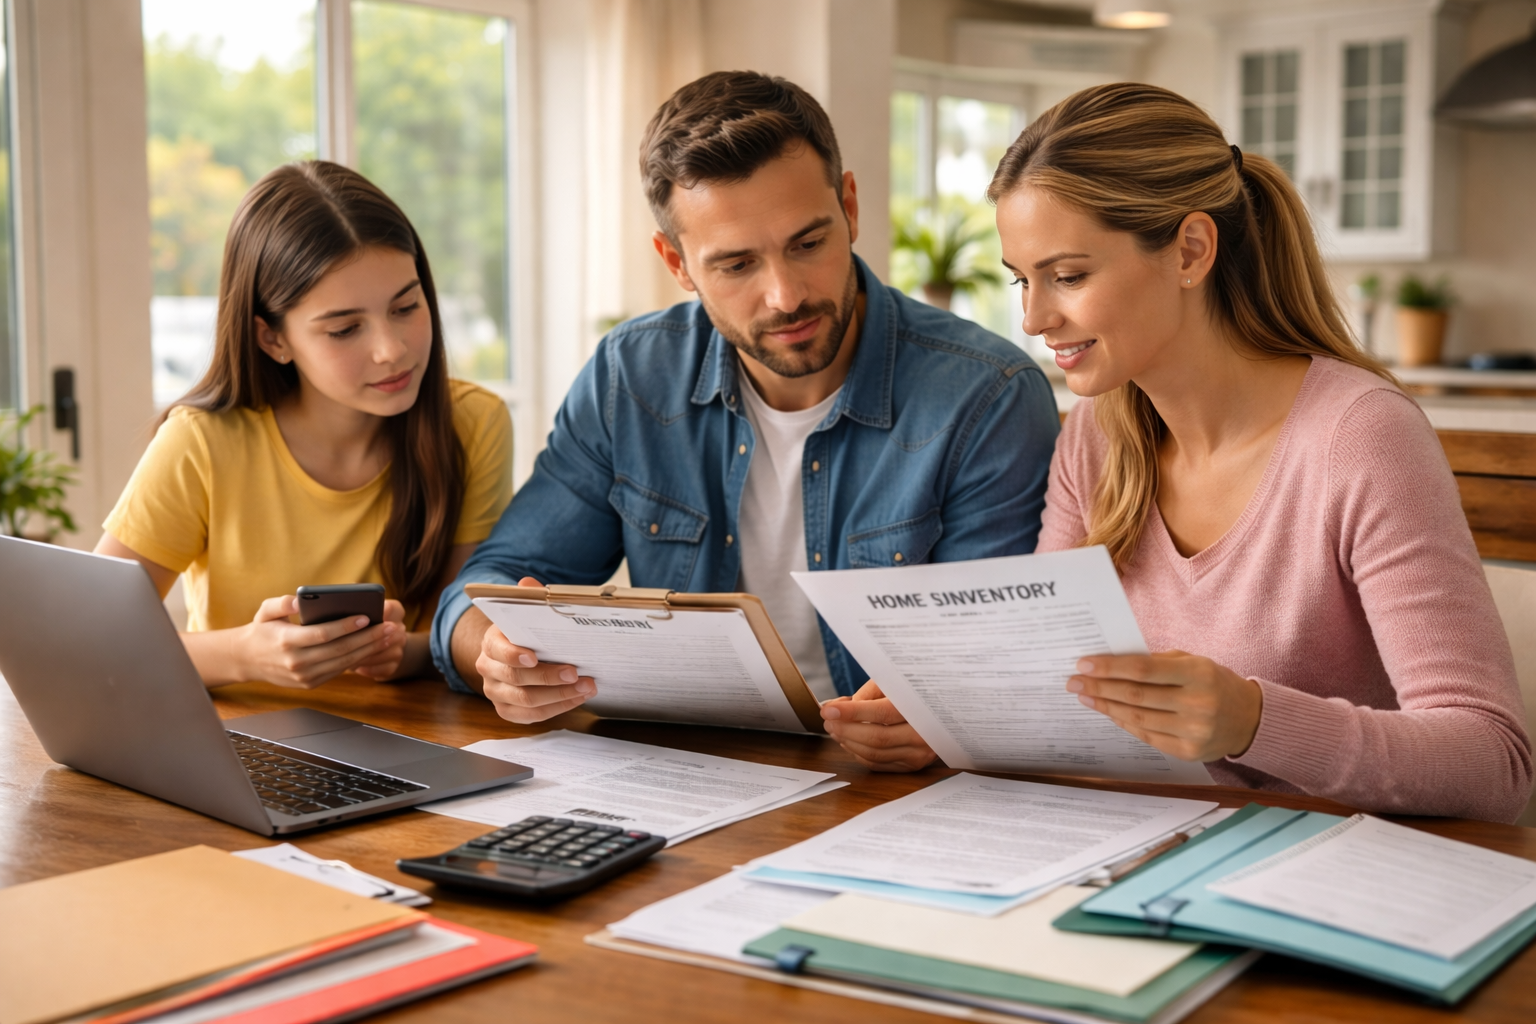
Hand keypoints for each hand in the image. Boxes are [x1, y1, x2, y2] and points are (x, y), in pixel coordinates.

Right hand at [234, 595, 404, 688]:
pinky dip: (358, 660)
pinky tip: (373, 648)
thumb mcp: (265, 611)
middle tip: (389, 627)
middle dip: (368, 638)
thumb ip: (282, 602)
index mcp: (287, 642)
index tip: (365, 617)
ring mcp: (304, 676)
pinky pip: (339, 671)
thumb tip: (298, 600)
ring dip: (369, 650)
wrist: (247, 660)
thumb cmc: (262, 630)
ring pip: (344, 663)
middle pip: (340, 650)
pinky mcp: (310, 684)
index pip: (322, 634)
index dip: (346, 627)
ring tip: (387, 636)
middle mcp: (296, 662)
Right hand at [476, 576, 595, 723]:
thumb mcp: (524, 614)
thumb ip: (528, 599)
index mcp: (491, 643)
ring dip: (560, 695)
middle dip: (549, 677)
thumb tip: (527, 584)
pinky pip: (532, 717)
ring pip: (526, 701)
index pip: (498, 650)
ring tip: (587, 686)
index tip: (534, 657)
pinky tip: (577, 698)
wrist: (512, 654)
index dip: (513, 655)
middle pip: (516, 678)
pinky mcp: (507, 710)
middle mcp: (488, 670)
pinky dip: (558, 708)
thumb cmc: (522, 634)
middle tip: (576, 673)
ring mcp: (496, 693)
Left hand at [820, 681, 938, 771]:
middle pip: (877, 737)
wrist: (949, 711)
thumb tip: (841, 708)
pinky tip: (848, 741)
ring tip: (834, 729)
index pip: (882, 713)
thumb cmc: (916, 691)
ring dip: (849, 742)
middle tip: (828, 720)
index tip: (829, 709)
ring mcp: (919, 753)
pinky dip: (858, 754)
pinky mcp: (913, 765)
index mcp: (921, 708)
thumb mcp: (896, 681)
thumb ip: (868, 693)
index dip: (852, 712)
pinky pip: (879, 764)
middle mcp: (924, 734)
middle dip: (846, 729)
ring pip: (875, 754)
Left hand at [1068, 651, 1263, 761]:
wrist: (1249, 719)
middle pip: (1135, 696)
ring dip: (1106, 707)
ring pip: (1137, 718)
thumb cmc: (1213, 682)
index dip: (1110, 667)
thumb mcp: (1193, 662)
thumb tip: (1110, 663)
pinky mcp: (1188, 753)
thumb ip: (1156, 662)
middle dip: (1099, 688)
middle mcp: (1198, 704)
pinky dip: (1124, 723)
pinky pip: (1146, 736)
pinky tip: (1108, 712)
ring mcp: (1194, 731)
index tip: (1084, 664)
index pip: (1144, 669)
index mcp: (1198, 674)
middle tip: (1073, 682)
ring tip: (1085, 697)